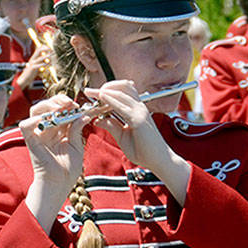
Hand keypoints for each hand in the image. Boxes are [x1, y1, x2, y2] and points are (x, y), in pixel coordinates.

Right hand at [20, 42, 50, 84]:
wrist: (24, 79)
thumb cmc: (31, 73)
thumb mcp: (37, 66)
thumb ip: (42, 63)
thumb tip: (50, 61)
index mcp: (34, 57)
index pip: (39, 49)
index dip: (45, 47)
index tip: (50, 49)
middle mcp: (33, 59)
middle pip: (39, 50)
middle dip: (46, 49)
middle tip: (51, 51)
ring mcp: (32, 63)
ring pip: (40, 58)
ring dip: (46, 57)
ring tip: (51, 57)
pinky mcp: (32, 68)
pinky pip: (39, 65)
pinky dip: (44, 65)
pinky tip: (47, 65)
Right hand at [22, 95, 87, 230]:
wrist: (59, 183)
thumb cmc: (68, 169)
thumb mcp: (77, 146)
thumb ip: (77, 129)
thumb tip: (84, 114)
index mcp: (59, 130)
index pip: (60, 110)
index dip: (68, 105)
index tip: (79, 105)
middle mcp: (47, 129)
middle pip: (47, 106)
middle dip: (58, 100)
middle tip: (70, 102)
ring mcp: (38, 134)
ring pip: (36, 111)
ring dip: (47, 106)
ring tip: (59, 108)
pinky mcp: (30, 140)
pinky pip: (26, 125)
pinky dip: (34, 120)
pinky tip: (46, 121)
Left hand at [84, 81, 191, 202]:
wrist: (159, 161)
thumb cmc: (144, 151)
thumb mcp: (123, 137)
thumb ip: (112, 126)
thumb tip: (97, 120)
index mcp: (137, 110)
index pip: (122, 93)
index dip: (107, 90)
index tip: (92, 92)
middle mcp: (140, 108)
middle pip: (122, 87)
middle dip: (103, 87)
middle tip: (89, 91)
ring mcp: (140, 112)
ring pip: (121, 92)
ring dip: (105, 91)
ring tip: (93, 93)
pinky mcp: (138, 120)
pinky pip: (122, 106)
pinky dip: (110, 100)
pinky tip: (101, 98)